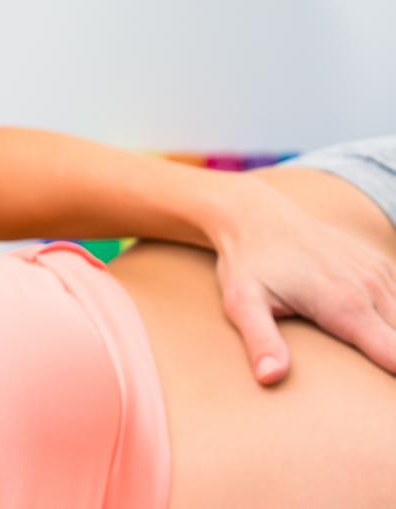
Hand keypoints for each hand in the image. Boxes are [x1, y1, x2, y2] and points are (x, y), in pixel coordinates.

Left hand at [208, 179, 395, 384]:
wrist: (256, 216)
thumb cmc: (248, 263)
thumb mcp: (242, 303)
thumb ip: (260, 341)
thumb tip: (270, 378)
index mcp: (346, 306)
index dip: (395, 378)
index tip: (387, 407)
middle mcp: (371, 289)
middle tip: (378, 392)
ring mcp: (378, 274)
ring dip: (395, 341)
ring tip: (380, 357)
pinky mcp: (378, 265)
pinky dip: (395, 320)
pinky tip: (382, 331)